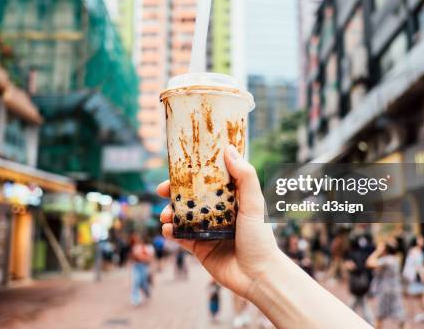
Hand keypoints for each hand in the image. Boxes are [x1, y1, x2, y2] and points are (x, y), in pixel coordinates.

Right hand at [158, 145, 280, 297]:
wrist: (258, 276)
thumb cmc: (261, 238)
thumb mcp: (254, 203)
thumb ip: (244, 176)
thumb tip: (228, 149)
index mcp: (230, 199)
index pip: (208, 180)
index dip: (191, 173)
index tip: (177, 167)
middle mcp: (217, 212)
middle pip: (190, 196)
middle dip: (173, 193)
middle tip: (162, 190)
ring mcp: (207, 230)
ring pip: (182, 216)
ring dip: (169, 212)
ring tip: (166, 215)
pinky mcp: (199, 248)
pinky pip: (180, 237)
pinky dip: (171, 231)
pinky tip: (168, 229)